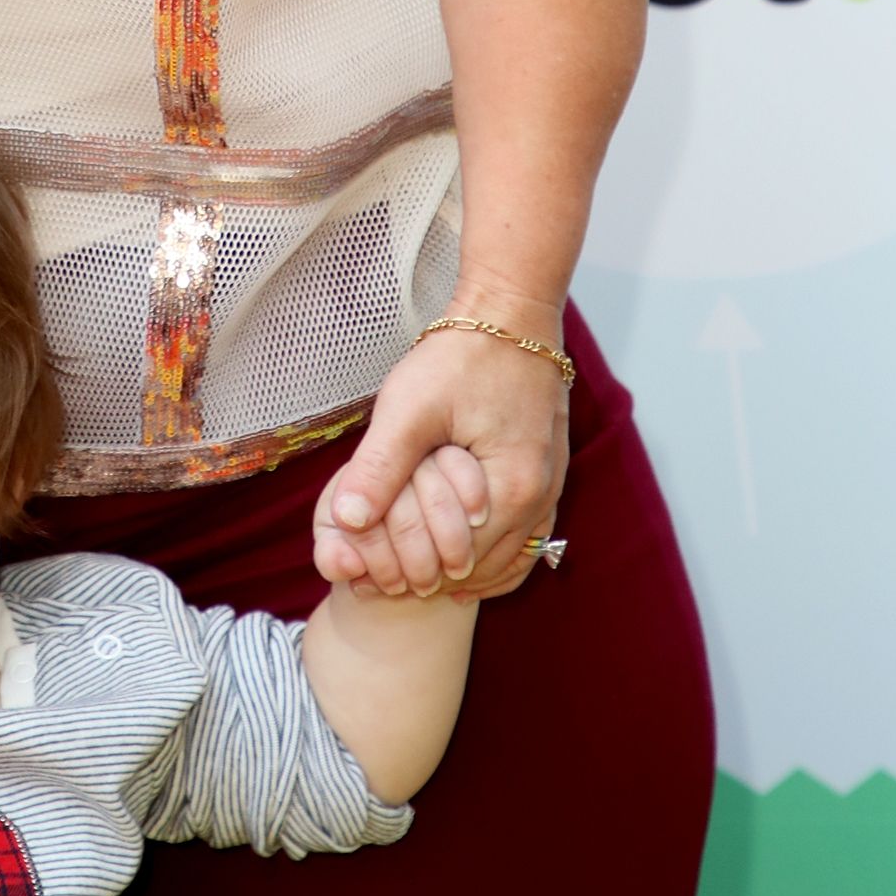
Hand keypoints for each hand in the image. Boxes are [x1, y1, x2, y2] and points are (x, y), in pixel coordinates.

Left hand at [315, 321, 568, 601]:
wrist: (513, 309)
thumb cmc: (462, 354)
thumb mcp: (410, 408)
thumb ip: (380, 467)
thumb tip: (344, 521)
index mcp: (513, 490)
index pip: (458, 562)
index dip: (408, 573)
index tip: (364, 579)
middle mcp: (542, 500)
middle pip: (485, 569)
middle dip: (432, 577)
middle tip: (377, 585)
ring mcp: (551, 487)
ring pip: (510, 559)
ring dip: (464, 570)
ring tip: (408, 575)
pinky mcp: (548, 472)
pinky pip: (524, 537)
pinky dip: (492, 554)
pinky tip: (456, 556)